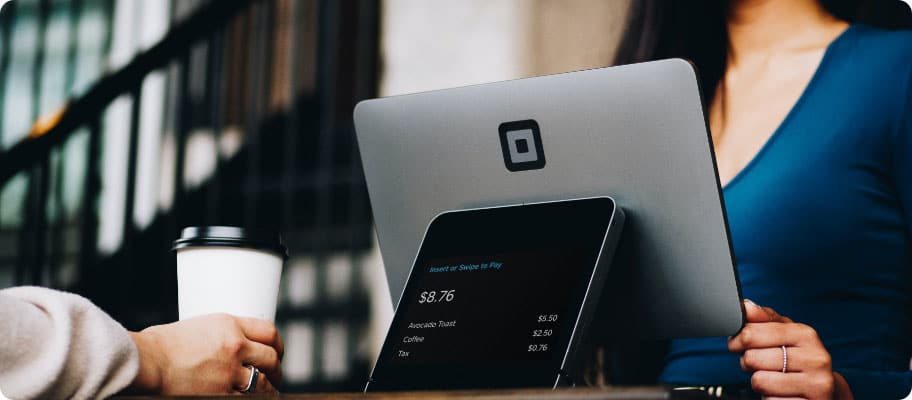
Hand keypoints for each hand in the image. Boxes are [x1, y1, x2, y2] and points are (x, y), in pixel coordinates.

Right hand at [128, 313, 283, 393]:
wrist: (147, 361)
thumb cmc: (161, 345)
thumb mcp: (198, 327)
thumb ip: (220, 335)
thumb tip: (230, 344)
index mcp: (230, 324)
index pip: (269, 331)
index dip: (278, 344)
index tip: (277, 351)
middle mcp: (235, 345)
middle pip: (271, 357)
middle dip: (277, 368)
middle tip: (276, 374)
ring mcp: (230, 370)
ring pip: (264, 381)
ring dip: (269, 387)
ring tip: (269, 390)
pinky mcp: (222, 392)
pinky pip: (248, 397)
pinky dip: (252, 398)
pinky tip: (253, 398)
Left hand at [728, 300, 852, 399]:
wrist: (824, 391)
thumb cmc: (798, 360)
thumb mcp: (785, 335)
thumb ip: (764, 320)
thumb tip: (746, 307)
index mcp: (805, 335)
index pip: (752, 333)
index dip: (737, 340)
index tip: (736, 345)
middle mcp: (815, 358)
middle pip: (752, 358)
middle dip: (748, 363)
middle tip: (758, 365)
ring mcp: (816, 384)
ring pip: (760, 381)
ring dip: (758, 382)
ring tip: (771, 379)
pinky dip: (769, 398)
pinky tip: (781, 394)